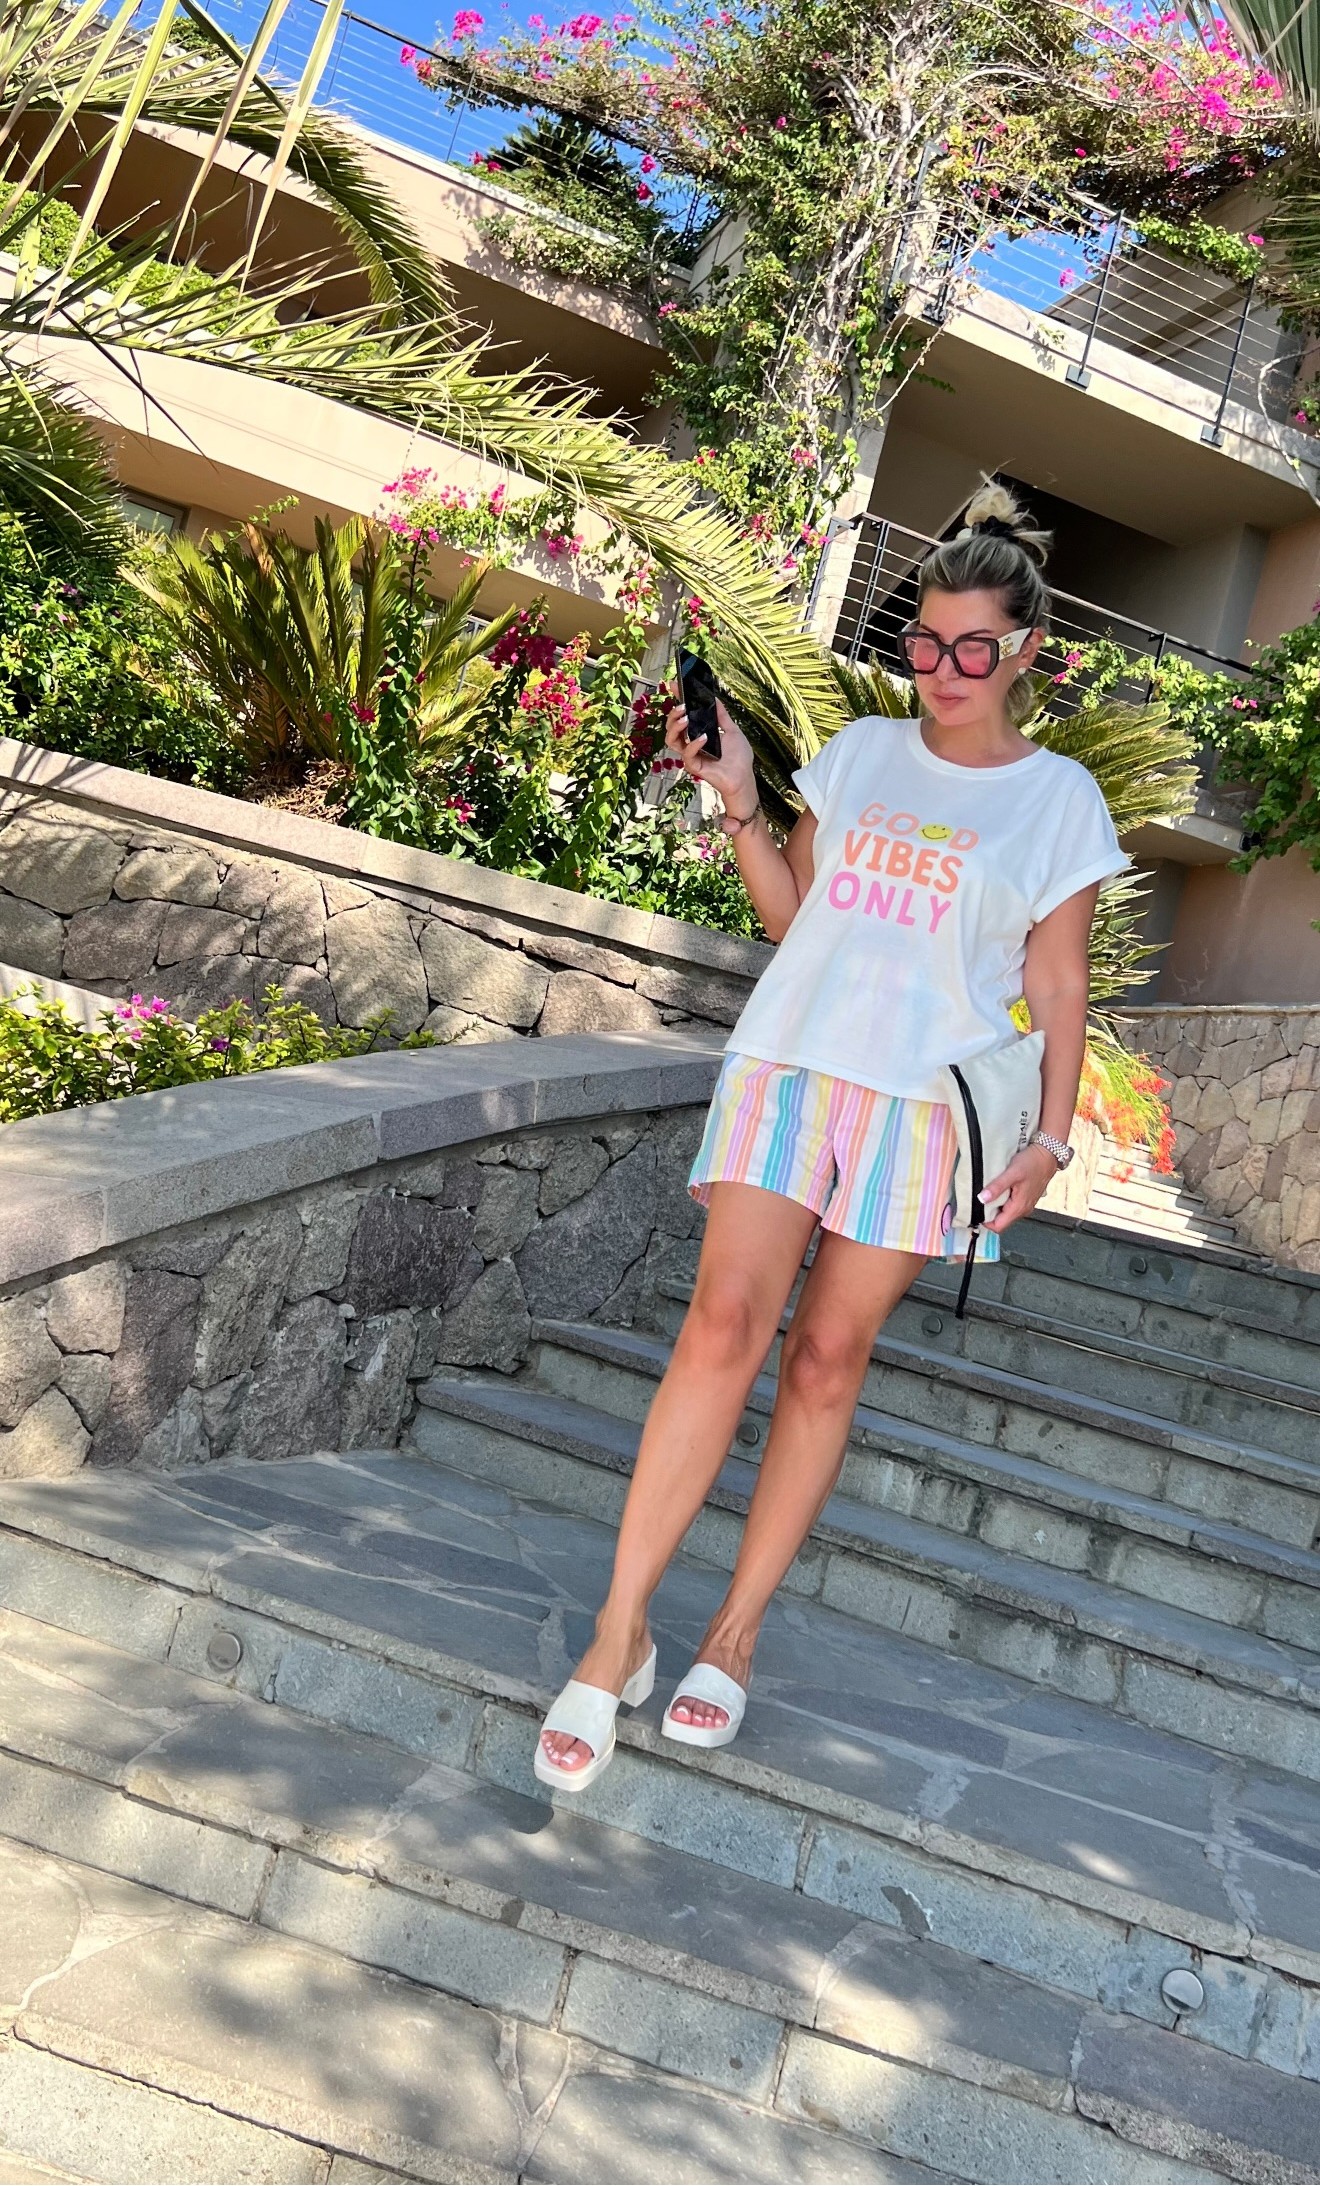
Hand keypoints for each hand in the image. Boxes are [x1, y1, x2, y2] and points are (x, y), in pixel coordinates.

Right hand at [665, 688, 756, 816]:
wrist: (744, 777)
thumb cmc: (738, 757)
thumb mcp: (731, 729)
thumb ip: (721, 715)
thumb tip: (714, 698)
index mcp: (697, 733)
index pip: (682, 716)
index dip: (676, 700)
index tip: (674, 685)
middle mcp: (690, 743)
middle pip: (671, 727)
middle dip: (673, 714)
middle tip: (682, 705)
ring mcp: (690, 755)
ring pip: (671, 740)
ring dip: (675, 726)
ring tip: (685, 718)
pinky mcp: (694, 766)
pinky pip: (687, 754)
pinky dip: (694, 744)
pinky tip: (704, 737)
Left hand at [979, 1142, 1061, 1232]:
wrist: (1048, 1154)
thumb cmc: (1033, 1162)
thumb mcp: (1012, 1173)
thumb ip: (997, 1187)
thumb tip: (982, 1199)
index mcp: (1019, 1207)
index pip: (998, 1226)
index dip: (984, 1221)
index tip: (975, 1211)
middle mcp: (1023, 1209)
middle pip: (1000, 1220)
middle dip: (988, 1213)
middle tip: (978, 1199)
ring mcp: (1025, 1204)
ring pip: (1005, 1212)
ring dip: (994, 1205)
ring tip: (987, 1192)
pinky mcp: (1025, 1197)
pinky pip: (1010, 1204)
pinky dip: (1002, 1199)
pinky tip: (998, 1188)